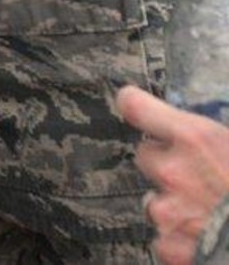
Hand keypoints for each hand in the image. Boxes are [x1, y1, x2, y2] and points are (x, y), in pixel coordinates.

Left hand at [117, 84, 228, 264]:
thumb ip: (213, 138)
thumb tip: (202, 137)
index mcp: (194, 139)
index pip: (136, 106)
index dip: (136, 105)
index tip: (134, 105)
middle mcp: (172, 170)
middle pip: (145, 155)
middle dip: (166, 164)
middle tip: (197, 175)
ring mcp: (167, 209)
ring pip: (153, 199)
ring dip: (172, 203)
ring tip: (205, 210)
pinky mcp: (169, 244)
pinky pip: (163, 236)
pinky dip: (179, 237)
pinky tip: (203, 234)